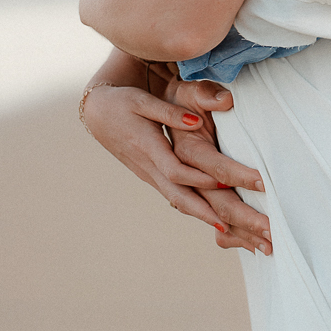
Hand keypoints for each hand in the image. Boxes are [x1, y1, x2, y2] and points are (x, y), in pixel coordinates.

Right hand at [81, 69, 271, 253]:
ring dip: (204, 216)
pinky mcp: (152, 176)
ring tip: (231, 229)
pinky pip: (175, 196)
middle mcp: (149, 167)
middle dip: (206, 212)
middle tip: (232, 226)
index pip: (175, 170)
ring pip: (178, 200)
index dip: (199, 178)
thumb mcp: (143, 101)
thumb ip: (170, 112)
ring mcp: (149, 175)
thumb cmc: (122, 103)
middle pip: (179, 196)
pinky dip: (195, 209)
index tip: (225, 183)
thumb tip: (195, 121)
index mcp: (148, 147)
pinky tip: (214, 216)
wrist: (98, 115)